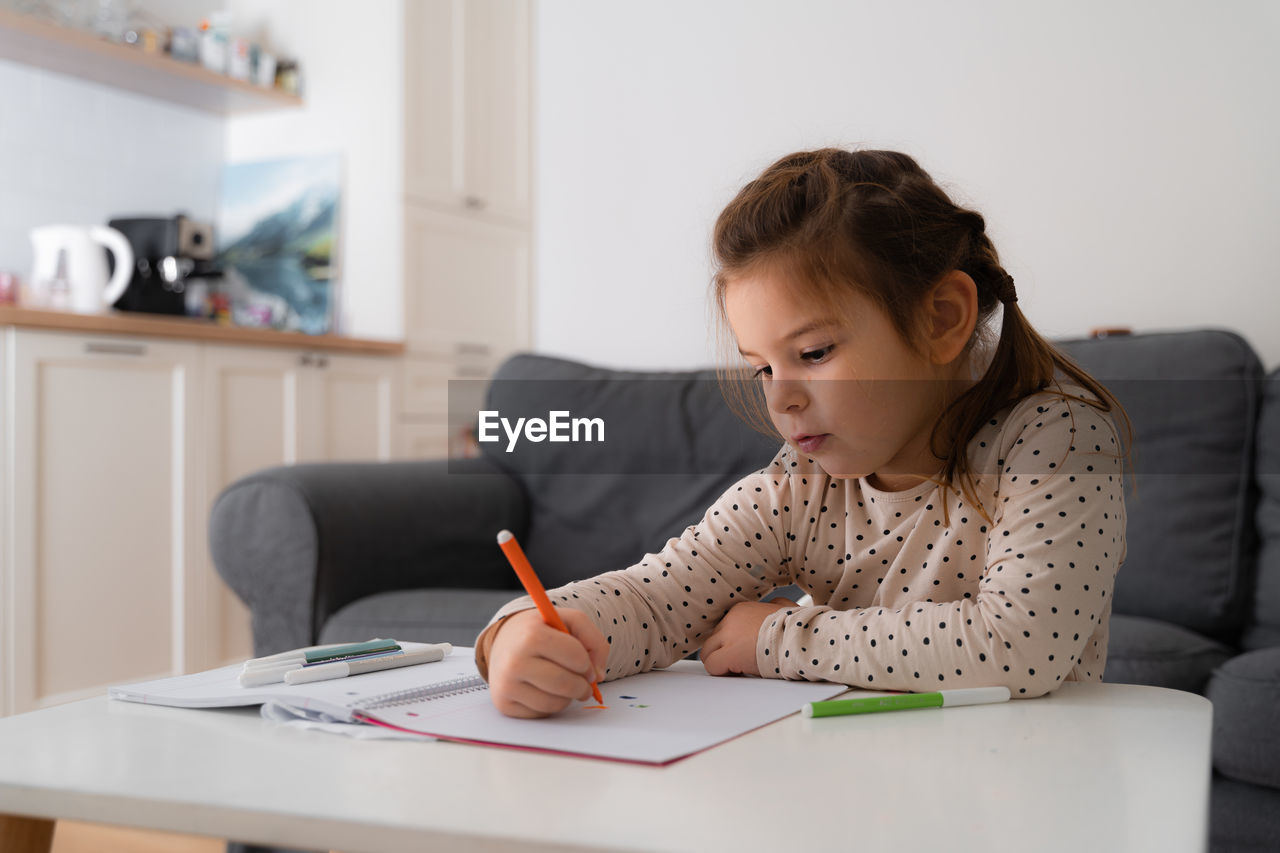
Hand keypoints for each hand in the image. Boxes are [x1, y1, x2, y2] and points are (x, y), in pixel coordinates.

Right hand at [485, 608, 609, 718]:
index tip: (587, 666)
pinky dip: (551, 705)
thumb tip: (598, 675)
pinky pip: (541, 713)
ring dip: (568, 697)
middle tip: (585, 684)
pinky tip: (545, 690)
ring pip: (555, 703)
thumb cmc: (540, 631)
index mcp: (531, 635)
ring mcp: (506, 685)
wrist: (503, 642)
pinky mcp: (504, 704)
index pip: (575, 656)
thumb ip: (593, 639)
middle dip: (583, 687)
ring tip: (563, 683)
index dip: (588, 664)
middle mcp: (514, 661)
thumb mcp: (567, 620)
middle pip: (565, 684)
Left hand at [701, 598, 795, 676]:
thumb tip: (776, 605)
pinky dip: (722, 672)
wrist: (799, 638)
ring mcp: (728, 637)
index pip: (725, 627)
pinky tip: (738, 673)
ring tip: (738, 669)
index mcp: (741, 610)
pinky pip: (712, 666)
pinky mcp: (729, 654)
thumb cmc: (797, 628)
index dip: (733, 641)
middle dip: (724, 651)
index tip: (746, 650)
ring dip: (720, 662)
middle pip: (714, 639)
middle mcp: (730, 620)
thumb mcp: (785, 608)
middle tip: (740, 662)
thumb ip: (775, 606)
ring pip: (708, 652)